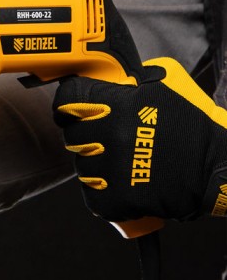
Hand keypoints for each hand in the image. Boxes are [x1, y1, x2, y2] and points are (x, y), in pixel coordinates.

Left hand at [53, 57, 226, 222]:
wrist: (221, 167)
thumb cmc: (193, 127)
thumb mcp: (163, 88)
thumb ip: (128, 84)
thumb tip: (102, 81)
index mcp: (120, 104)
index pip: (68, 98)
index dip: (67, 105)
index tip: (70, 111)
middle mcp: (114, 134)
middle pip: (72, 136)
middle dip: (86, 139)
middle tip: (106, 143)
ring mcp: (116, 167)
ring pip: (83, 169)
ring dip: (98, 169)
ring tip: (123, 166)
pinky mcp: (120, 198)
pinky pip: (94, 197)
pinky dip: (106, 197)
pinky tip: (125, 187)